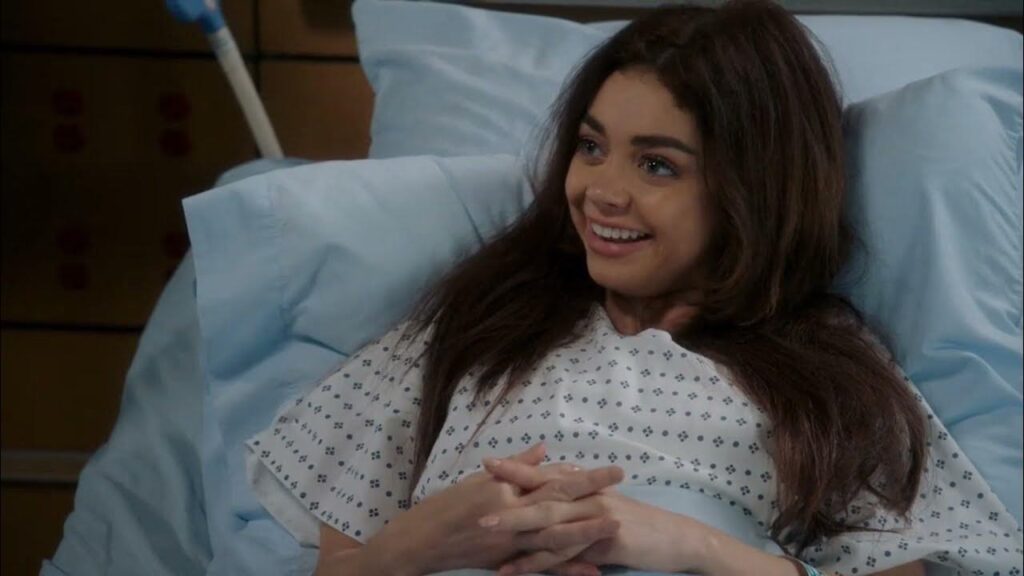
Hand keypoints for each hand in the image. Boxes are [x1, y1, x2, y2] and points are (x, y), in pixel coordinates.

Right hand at [360, 442, 621, 575]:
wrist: (419, 544)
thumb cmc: (444, 507)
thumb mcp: (478, 480)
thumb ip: (515, 467)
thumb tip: (545, 450)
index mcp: (503, 492)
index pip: (550, 481)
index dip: (582, 476)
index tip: (610, 470)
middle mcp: (510, 518)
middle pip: (559, 507)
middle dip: (593, 496)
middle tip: (623, 487)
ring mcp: (510, 545)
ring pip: (556, 539)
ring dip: (587, 531)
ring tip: (615, 523)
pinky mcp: (506, 565)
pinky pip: (542, 568)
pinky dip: (567, 569)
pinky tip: (591, 570)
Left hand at [484, 457, 713, 574]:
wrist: (675, 537)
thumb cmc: (638, 523)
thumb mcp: (607, 506)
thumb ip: (581, 499)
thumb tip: (556, 487)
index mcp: (587, 487)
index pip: (546, 475)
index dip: (517, 468)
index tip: (487, 462)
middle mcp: (588, 498)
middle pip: (541, 495)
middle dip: (506, 496)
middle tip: (475, 496)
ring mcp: (596, 520)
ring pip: (548, 524)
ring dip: (514, 529)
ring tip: (484, 531)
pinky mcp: (603, 543)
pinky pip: (564, 555)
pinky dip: (536, 563)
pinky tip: (513, 569)